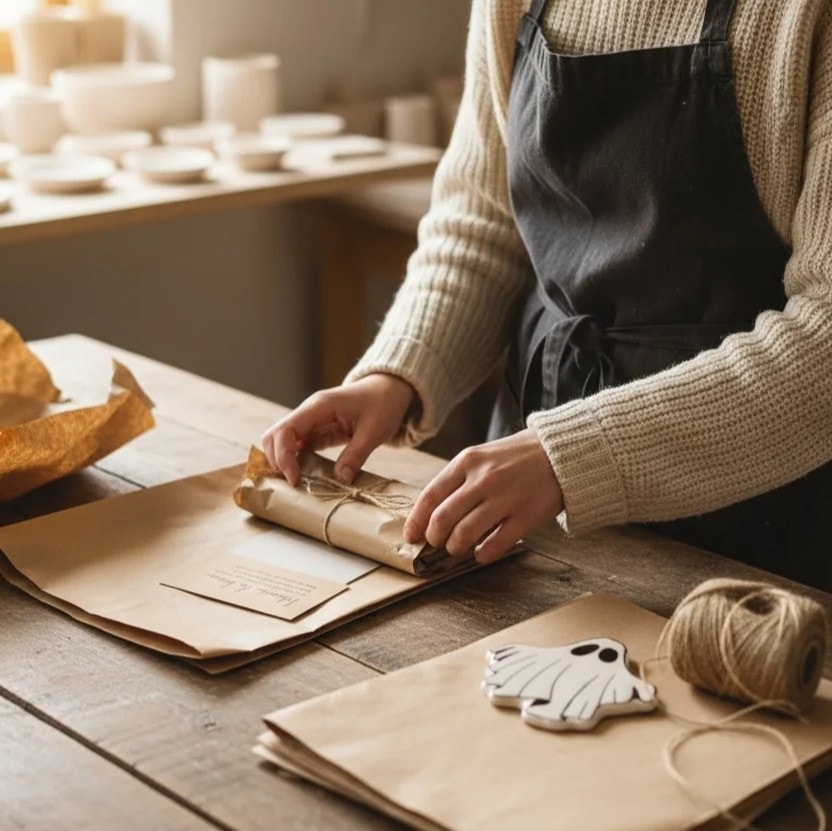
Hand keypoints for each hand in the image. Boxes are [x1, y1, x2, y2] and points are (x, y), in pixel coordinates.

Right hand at [261, 373, 416, 486]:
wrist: (389, 390)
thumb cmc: (382, 404)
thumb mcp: (374, 431)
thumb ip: (355, 455)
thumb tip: (340, 480)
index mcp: (319, 406)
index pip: (286, 430)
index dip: (283, 456)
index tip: (294, 479)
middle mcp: (309, 412)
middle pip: (275, 435)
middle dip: (276, 460)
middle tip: (292, 483)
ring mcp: (311, 421)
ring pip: (283, 441)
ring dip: (284, 461)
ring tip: (296, 483)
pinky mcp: (317, 431)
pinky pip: (299, 447)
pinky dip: (297, 461)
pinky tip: (306, 476)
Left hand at [403, 429, 562, 563]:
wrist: (559, 454)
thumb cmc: (515, 457)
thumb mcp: (481, 456)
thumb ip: (457, 480)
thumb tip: (431, 514)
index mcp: (467, 461)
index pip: (430, 496)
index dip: (416, 521)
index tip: (411, 536)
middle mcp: (483, 479)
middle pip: (443, 518)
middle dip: (433, 538)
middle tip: (436, 543)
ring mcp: (505, 498)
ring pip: (464, 534)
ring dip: (455, 547)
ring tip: (457, 548)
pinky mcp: (525, 517)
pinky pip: (494, 545)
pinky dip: (481, 555)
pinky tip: (480, 553)